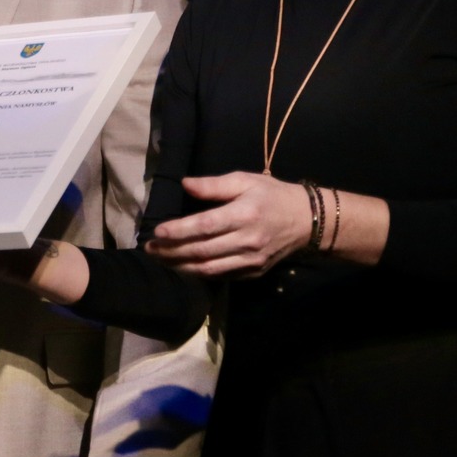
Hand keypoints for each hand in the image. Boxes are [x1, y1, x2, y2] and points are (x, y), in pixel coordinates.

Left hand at [145, 171, 310, 276]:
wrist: (307, 221)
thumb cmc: (272, 195)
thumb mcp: (245, 180)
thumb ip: (213, 185)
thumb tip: (184, 184)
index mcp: (244, 214)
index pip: (205, 226)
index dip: (179, 231)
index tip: (157, 232)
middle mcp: (247, 241)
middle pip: (202, 251)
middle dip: (172, 251)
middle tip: (149, 248)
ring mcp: (250, 260)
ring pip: (209, 268)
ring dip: (180, 266)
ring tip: (160, 259)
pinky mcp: (253, 272)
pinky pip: (220, 276)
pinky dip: (198, 273)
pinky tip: (183, 266)